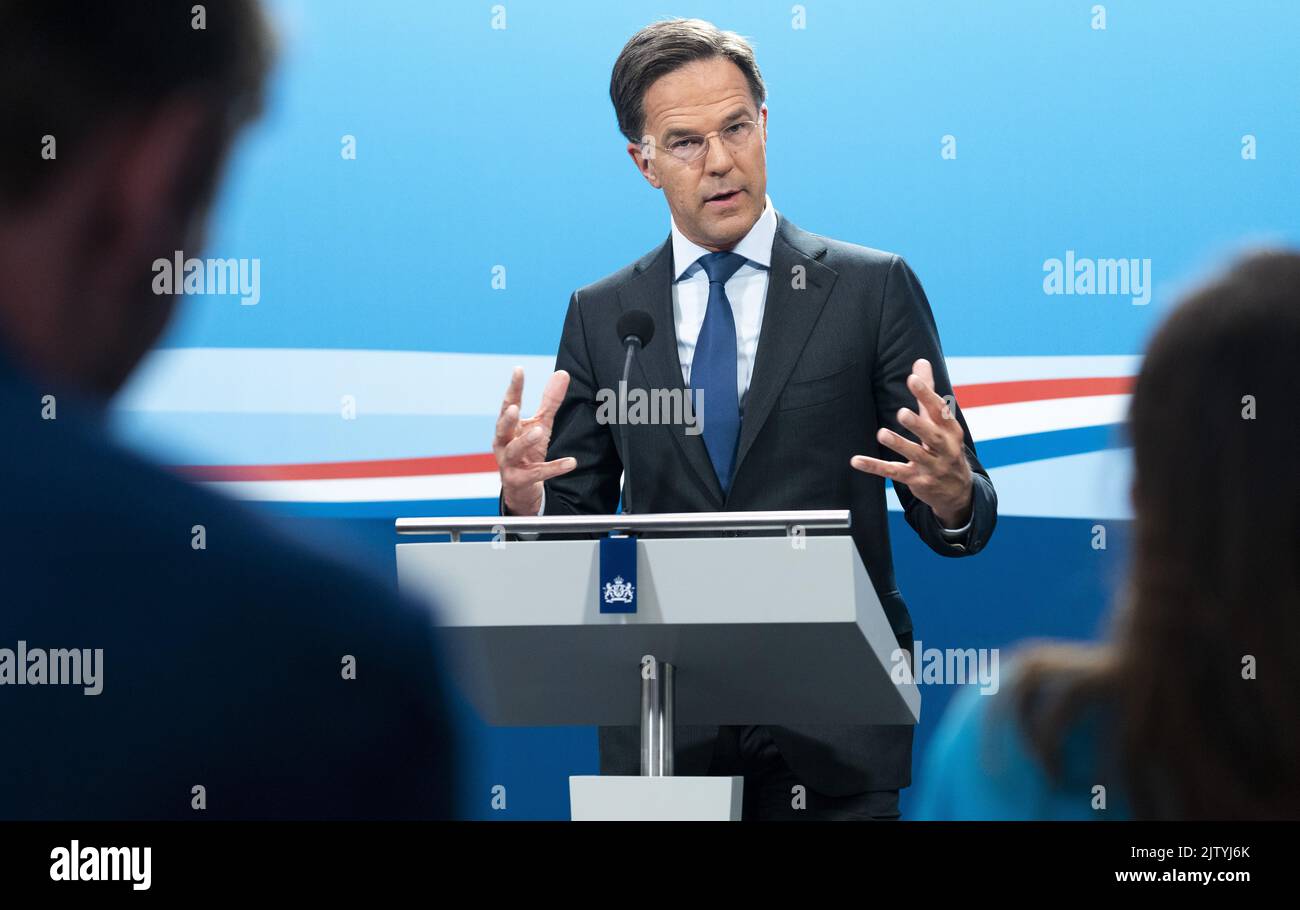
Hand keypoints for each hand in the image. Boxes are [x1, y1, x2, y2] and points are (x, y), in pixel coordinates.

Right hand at [493, 367, 575, 514]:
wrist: (522, 488)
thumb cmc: (528, 450)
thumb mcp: (541, 424)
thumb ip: (550, 401)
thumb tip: (562, 373)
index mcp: (508, 427)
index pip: (509, 404)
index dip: (514, 388)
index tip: (518, 370)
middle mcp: (503, 443)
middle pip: (502, 429)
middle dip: (507, 419)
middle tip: (515, 408)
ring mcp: (509, 463)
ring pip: (514, 451)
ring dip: (525, 441)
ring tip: (539, 432)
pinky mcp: (519, 480)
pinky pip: (537, 473)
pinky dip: (554, 468)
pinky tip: (571, 462)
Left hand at [850, 358, 972, 527]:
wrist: (958, 491)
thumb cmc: (945, 446)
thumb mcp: (941, 422)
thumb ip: (928, 392)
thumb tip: (921, 361)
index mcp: (951, 431)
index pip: (940, 411)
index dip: (927, 395)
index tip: (913, 379)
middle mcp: (944, 449)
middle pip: (932, 435)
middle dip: (918, 424)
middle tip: (901, 412)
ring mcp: (931, 467)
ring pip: (914, 455)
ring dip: (899, 444)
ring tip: (882, 433)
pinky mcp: (916, 481)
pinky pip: (894, 473)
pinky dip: (875, 467)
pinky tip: (857, 460)